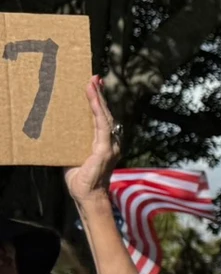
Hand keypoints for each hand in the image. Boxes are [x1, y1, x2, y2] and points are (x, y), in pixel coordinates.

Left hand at [64, 76, 117, 202]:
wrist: (88, 196)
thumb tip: (56, 132)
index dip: (98, 102)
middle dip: (99, 95)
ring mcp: (110, 145)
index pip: (101, 119)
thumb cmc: (80, 179)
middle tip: (94, 77)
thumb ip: (71, 144)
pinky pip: (101, 125)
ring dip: (97, 98)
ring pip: (104, 116)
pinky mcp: (105, 149)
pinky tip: (93, 99)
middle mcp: (111, 142)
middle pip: (105, 114)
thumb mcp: (73, 156)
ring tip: (92, 83)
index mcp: (104, 143)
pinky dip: (98, 110)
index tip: (94, 86)